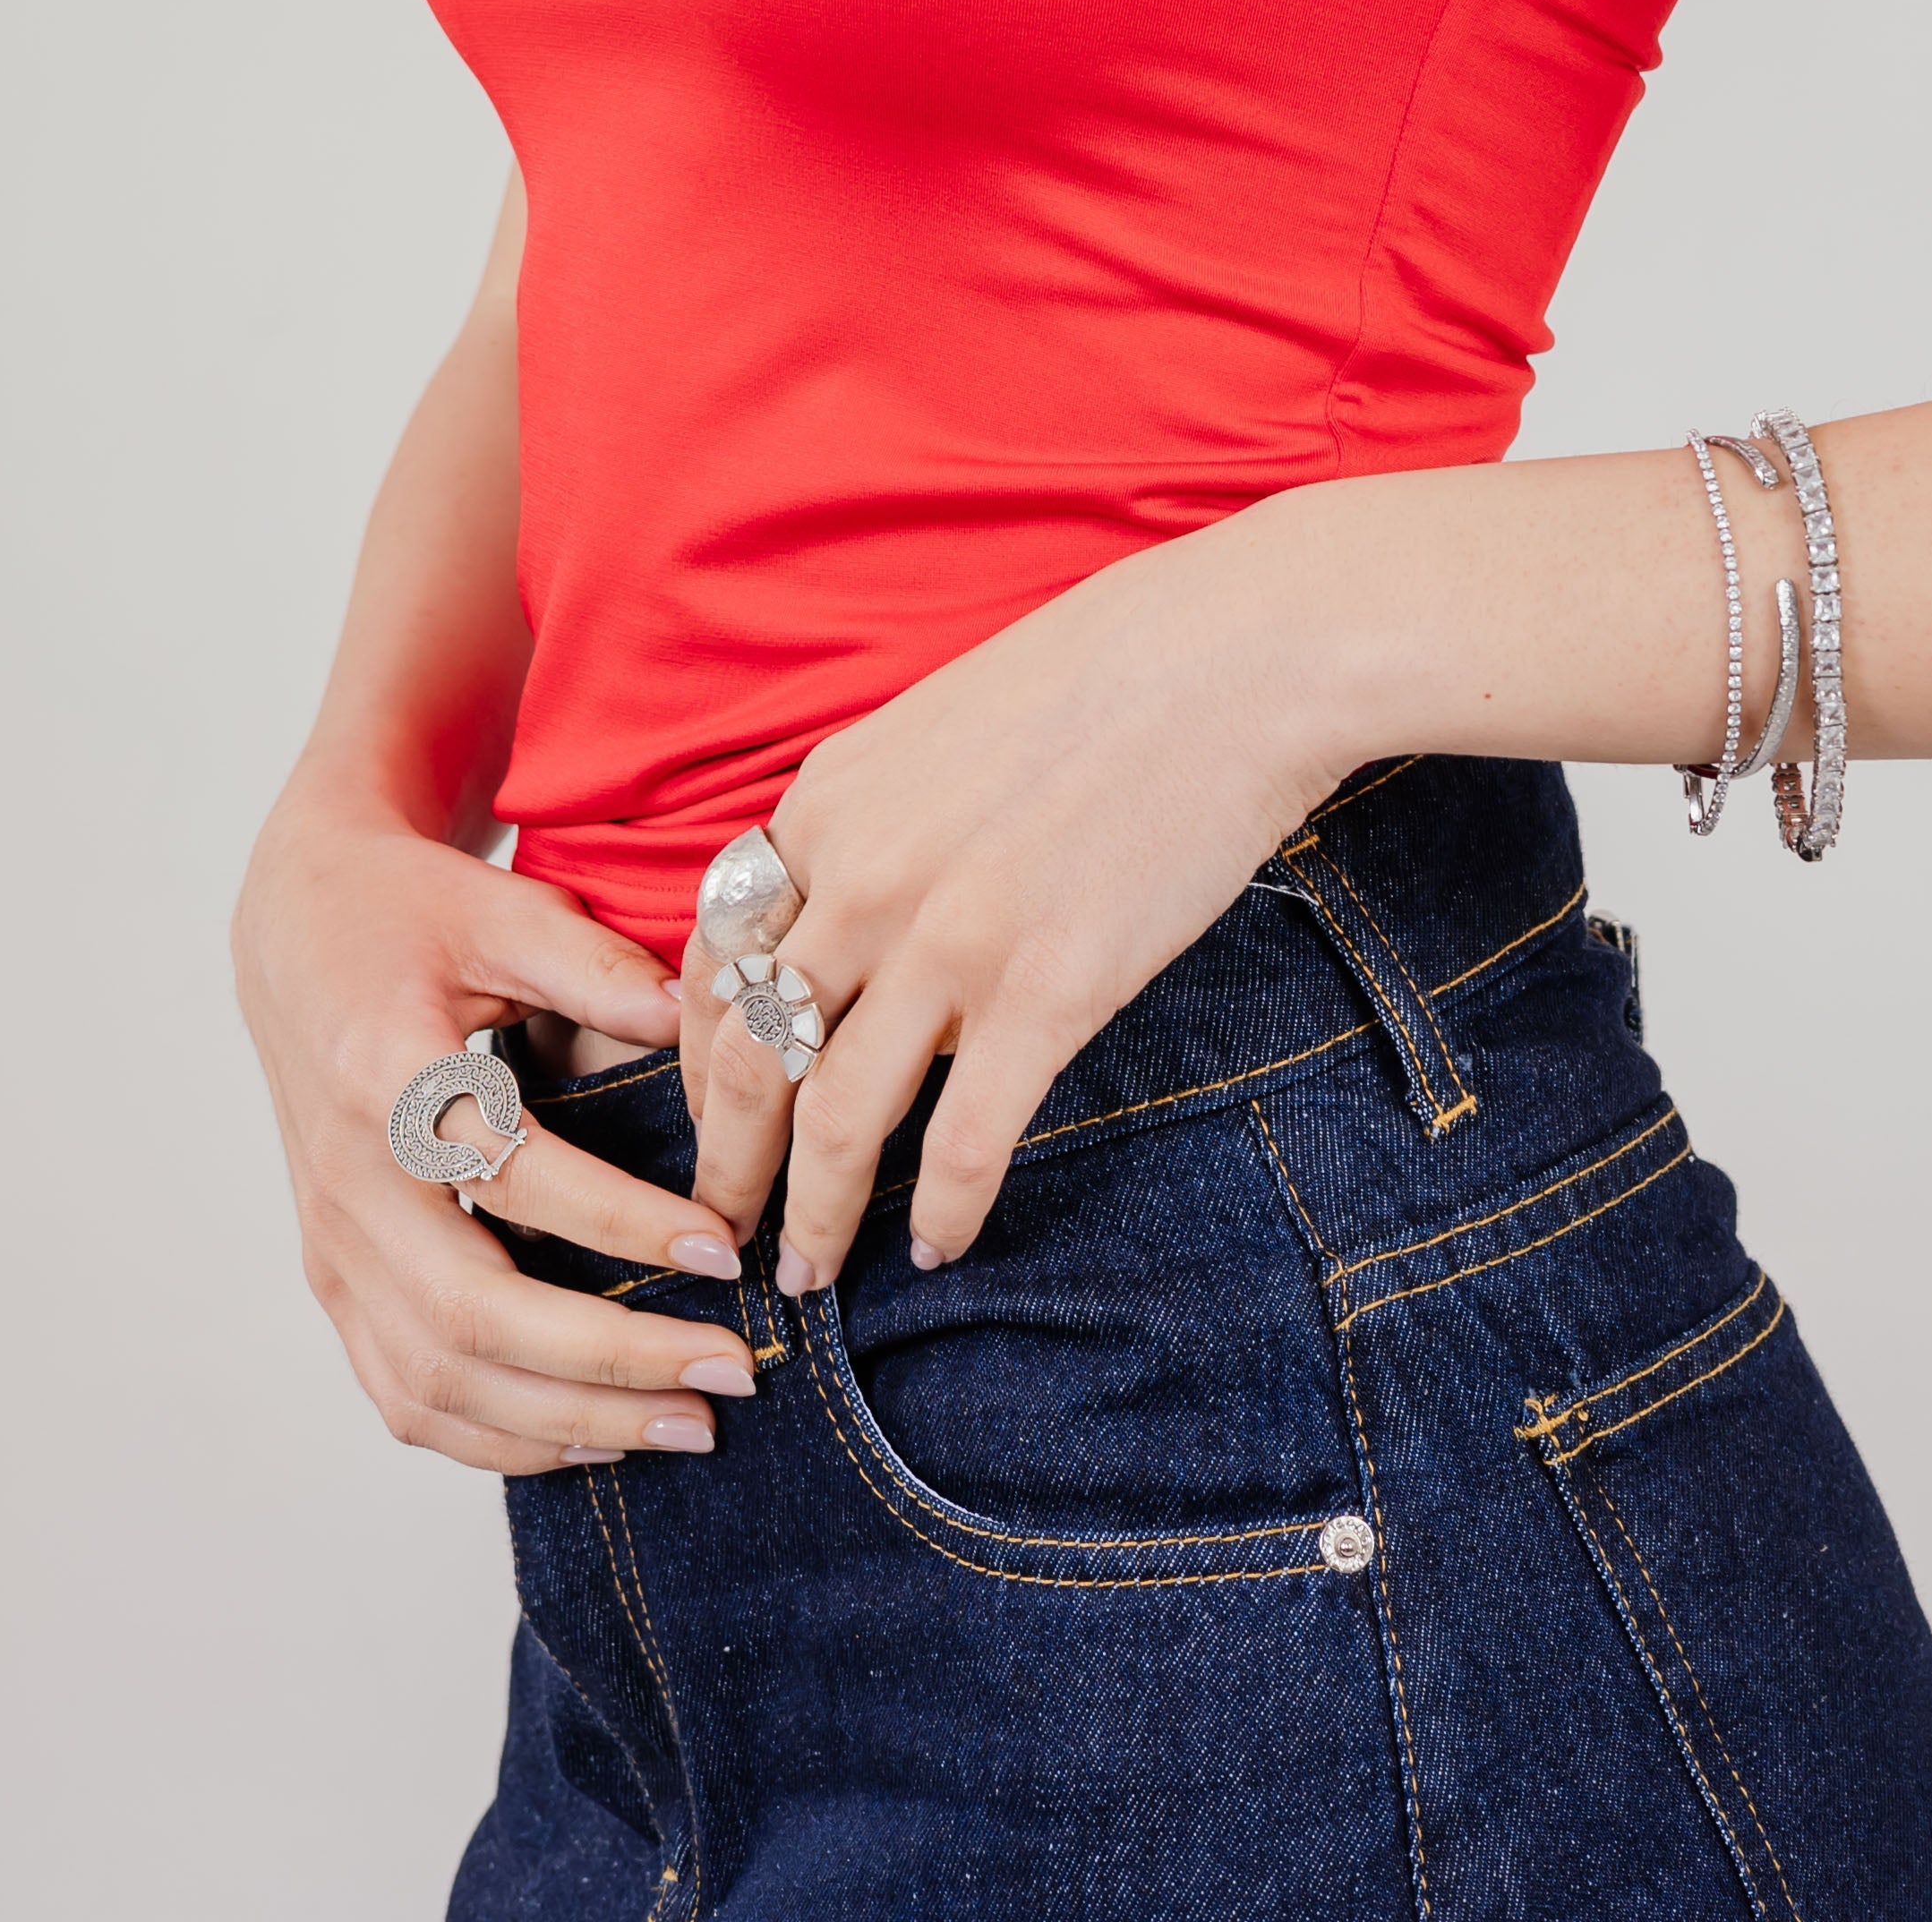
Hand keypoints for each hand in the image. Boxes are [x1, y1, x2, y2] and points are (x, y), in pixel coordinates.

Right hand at [235, 788, 760, 1472]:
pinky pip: (407, 1396)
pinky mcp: (337, 1283)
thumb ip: (597, 967)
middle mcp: (350, 1185)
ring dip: (567, 1423)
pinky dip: (501, 1438)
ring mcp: (334, 1249)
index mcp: (390, 1078)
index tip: (725, 1249)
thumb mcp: (502, 908)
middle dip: (609, 1363)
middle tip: (731, 1372)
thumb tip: (700, 1021)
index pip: (515, 1177)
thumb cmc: (406, 916)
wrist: (295, 936)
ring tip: (687, 1424)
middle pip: (472, 1316)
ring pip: (437, 1383)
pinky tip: (596, 1434)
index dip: (623, 1225)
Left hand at [687, 501, 1351, 1288]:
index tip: (713, 1120)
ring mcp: (950, 939)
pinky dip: (940, 1212)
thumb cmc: (1102, 676)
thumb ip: (871, 827)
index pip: (716, 964)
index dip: (696, 1064)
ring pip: (836, 1118)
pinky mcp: (1046, 991)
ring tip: (811, 1272)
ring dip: (813, 1215)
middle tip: (725, 1231)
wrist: (1235, 658)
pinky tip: (939, 1244)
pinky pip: (962, 1141)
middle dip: (728, 1164)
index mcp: (827, 806)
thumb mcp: (935, 731)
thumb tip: (844, 925)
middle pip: (750, 1057)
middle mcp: (863, 878)